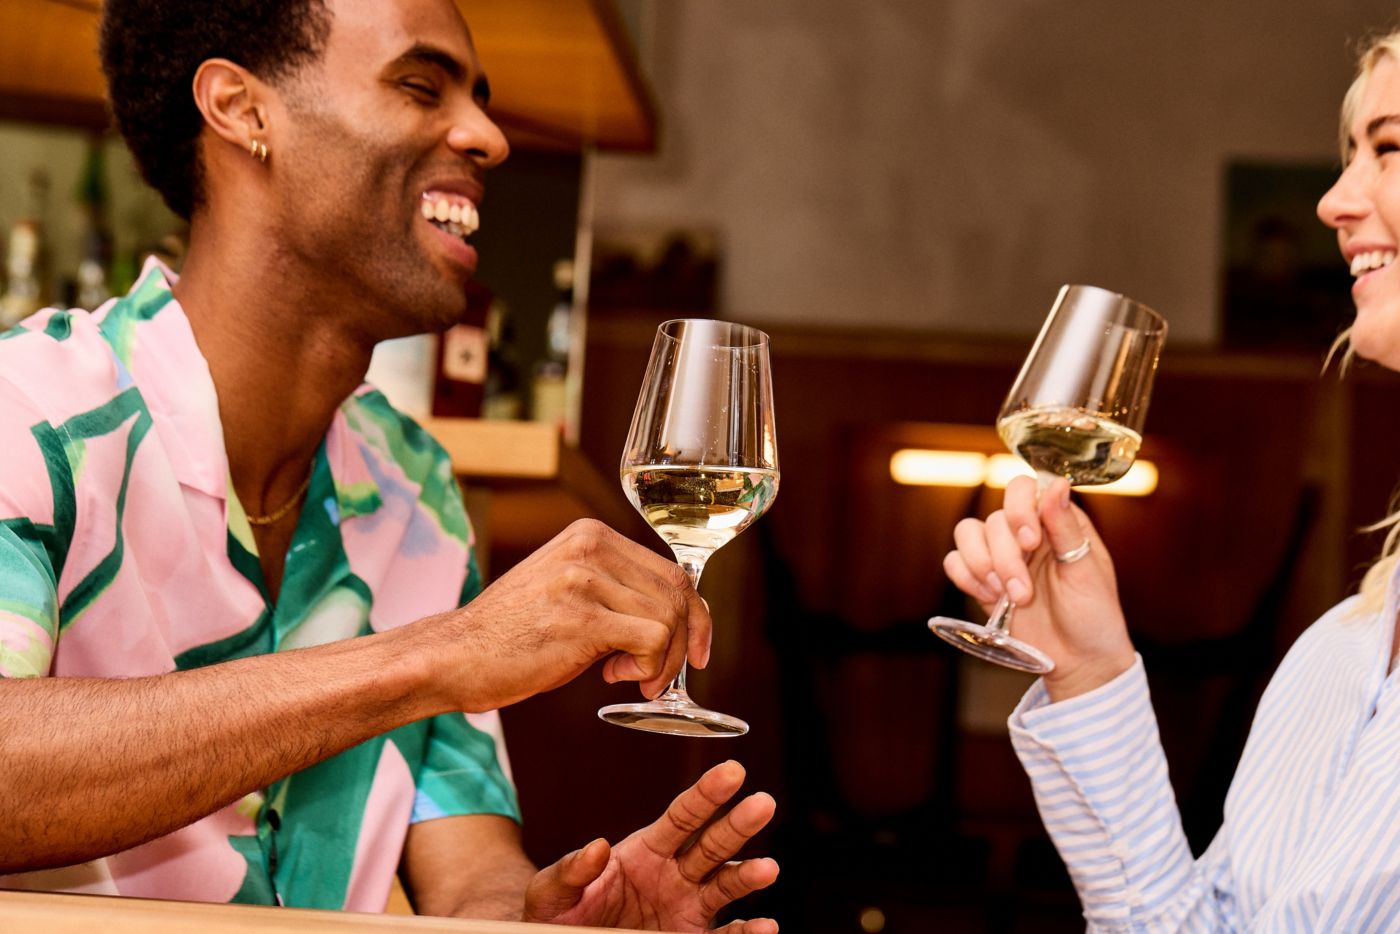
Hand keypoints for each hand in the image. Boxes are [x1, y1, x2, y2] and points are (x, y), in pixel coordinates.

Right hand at [425, 519, 710, 712]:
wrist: (455, 656)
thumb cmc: (513, 635)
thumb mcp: (568, 592)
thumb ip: (616, 592)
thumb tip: (677, 620)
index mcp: (590, 535)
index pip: (671, 570)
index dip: (694, 615)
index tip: (695, 649)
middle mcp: (590, 547)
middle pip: (676, 593)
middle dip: (683, 642)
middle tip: (656, 675)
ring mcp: (584, 579)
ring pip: (668, 619)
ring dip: (661, 660)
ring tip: (625, 674)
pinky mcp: (581, 617)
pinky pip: (652, 640)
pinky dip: (649, 667)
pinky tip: (616, 675)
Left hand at [522, 760, 779, 931]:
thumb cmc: (561, 915)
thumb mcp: (554, 892)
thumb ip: (571, 870)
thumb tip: (595, 846)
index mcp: (647, 850)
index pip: (682, 816)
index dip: (707, 794)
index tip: (732, 771)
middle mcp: (676, 874)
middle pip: (712, 844)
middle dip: (737, 824)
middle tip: (763, 802)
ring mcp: (688, 907)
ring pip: (724, 886)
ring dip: (748, 875)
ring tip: (768, 869)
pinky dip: (746, 933)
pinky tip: (765, 927)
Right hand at [943, 475, 1135, 699]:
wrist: (1078, 661)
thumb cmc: (1094, 615)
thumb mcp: (1088, 571)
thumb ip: (1067, 528)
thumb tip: (1058, 484)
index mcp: (1056, 522)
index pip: (1024, 489)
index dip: (1019, 509)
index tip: (1031, 541)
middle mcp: (1025, 532)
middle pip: (994, 519)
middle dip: (1005, 558)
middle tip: (1024, 593)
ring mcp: (1000, 555)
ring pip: (967, 533)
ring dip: (983, 566)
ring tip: (1008, 598)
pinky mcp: (981, 580)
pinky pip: (954, 562)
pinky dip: (966, 578)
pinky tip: (990, 598)